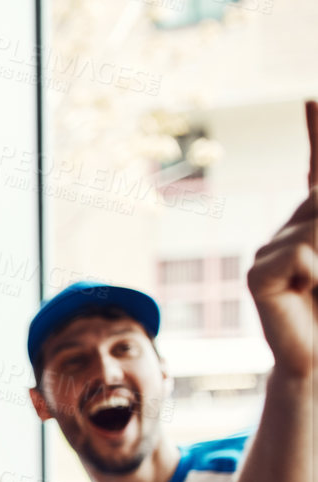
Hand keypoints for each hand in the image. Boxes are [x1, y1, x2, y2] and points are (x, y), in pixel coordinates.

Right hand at [246, 99, 316, 384]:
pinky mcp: (256, 274)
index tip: (310, 98)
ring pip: (317, 229)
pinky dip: (314, 273)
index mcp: (316, 226)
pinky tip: (303, 296)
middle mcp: (290, 232)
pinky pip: (299, 255)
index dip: (316, 131)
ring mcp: (268, 252)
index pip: (317, 171)